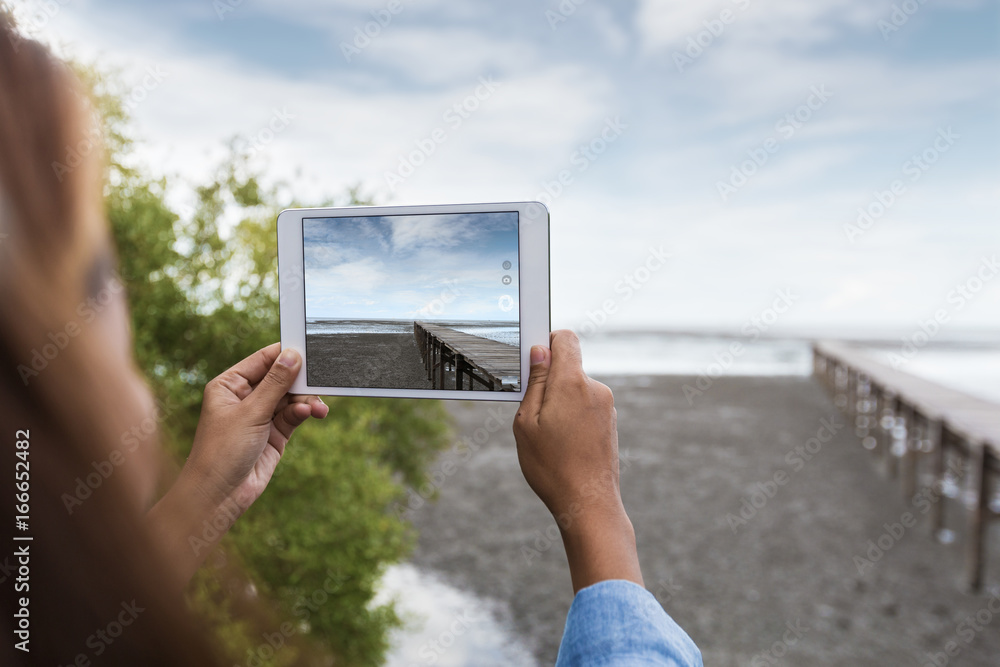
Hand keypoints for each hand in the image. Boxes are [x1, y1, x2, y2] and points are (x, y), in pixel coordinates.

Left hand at [184, 343, 327, 513]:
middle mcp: (245, 398)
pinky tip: (311, 414)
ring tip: (318, 408)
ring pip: (291, 398)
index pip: (262, 360)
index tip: (309, 348)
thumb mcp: (251, 412)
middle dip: (300, 381)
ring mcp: (261, 416)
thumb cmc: (222, 451)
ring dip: (306, 401)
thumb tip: (293, 356)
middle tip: (321, 380)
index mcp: (230, 385)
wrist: (219, 495)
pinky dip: (303, 413)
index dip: (284, 354)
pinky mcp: (275, 434)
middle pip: (280, 378)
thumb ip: (275, 383)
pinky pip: (293, 416)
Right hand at [513, 330, 641, 591]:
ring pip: (575, 389)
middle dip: (549, 382)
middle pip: (568, 366)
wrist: (588, 503)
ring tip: (549, 437)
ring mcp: (606, 406)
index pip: (565, 338)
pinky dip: (572, 418)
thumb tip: (539, 352)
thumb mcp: (527, 423)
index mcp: (571, 383)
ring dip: (560, 403)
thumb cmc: (552, 467)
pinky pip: (585, 407)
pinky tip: (564, 445)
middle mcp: (594, 389)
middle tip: (533, 414)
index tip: (533, 361)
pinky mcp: (610, 422)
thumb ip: (535, 382)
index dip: (547, 342)